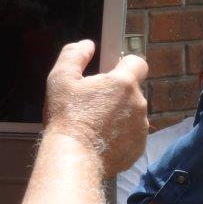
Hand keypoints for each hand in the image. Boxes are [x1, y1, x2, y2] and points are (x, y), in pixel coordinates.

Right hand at [43, 40, 148, 174]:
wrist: (73, 158)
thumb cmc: (66, 118)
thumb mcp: (60, 79)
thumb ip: (74, 55)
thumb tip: (87, 45)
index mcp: (124, 83)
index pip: (138, 62)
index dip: (125, 65)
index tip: (111, 72)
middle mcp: (139, 102)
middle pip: (133, 90)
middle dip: (117, 94)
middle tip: (94, 104)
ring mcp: (142, 126)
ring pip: (133, 113)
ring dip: (119, 115)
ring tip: (95, 124)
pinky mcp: (140, 145)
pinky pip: (132, 134)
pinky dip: (121, 135)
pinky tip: (101, 139)